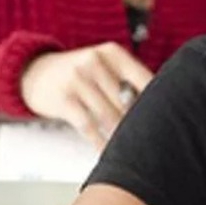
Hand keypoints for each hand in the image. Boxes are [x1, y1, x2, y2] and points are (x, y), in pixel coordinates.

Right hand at [20, 43, 153, 147]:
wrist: (34, 72)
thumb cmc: (78, 72)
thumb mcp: (102, 64)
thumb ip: (126, 79)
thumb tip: (160, 105)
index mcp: (112, 52)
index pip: (143, 78)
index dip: (159, 101)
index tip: (171, 118)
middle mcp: (95, 62)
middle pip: (127, 101)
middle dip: (140, 122)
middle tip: (156, 140)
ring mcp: (78, 80)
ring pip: (109, 116)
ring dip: (122, 135)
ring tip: (135, 150)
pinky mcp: (64, 100)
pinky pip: (88, 126)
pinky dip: (100, 142)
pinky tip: (108, 151)